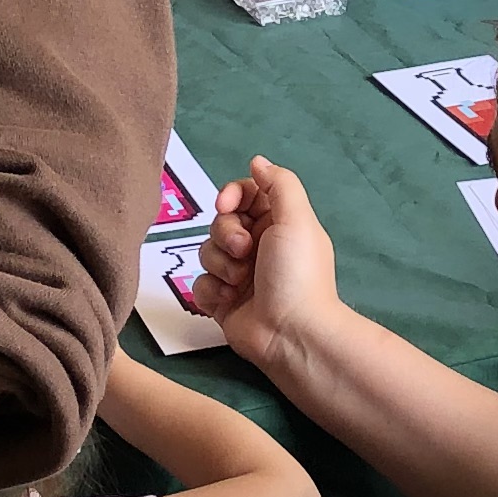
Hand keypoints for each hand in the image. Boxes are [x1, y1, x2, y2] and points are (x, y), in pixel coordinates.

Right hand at [196, 159, 342, 374]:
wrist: (290, 334)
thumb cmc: (297, 275)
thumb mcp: (296, 218)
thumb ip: (279, 184)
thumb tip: (258, 162)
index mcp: (278, 224)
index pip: (244, 195)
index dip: (231, 195)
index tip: (226, 204)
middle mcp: (258, 247)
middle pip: (221, 222)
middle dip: (226, 235)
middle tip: (244, 252)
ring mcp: (239, 275)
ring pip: (206, 252)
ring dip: (221, 265)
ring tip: (240, 283)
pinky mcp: (222, 301)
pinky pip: (200, 284)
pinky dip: (212, 291)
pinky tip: (229, 301)